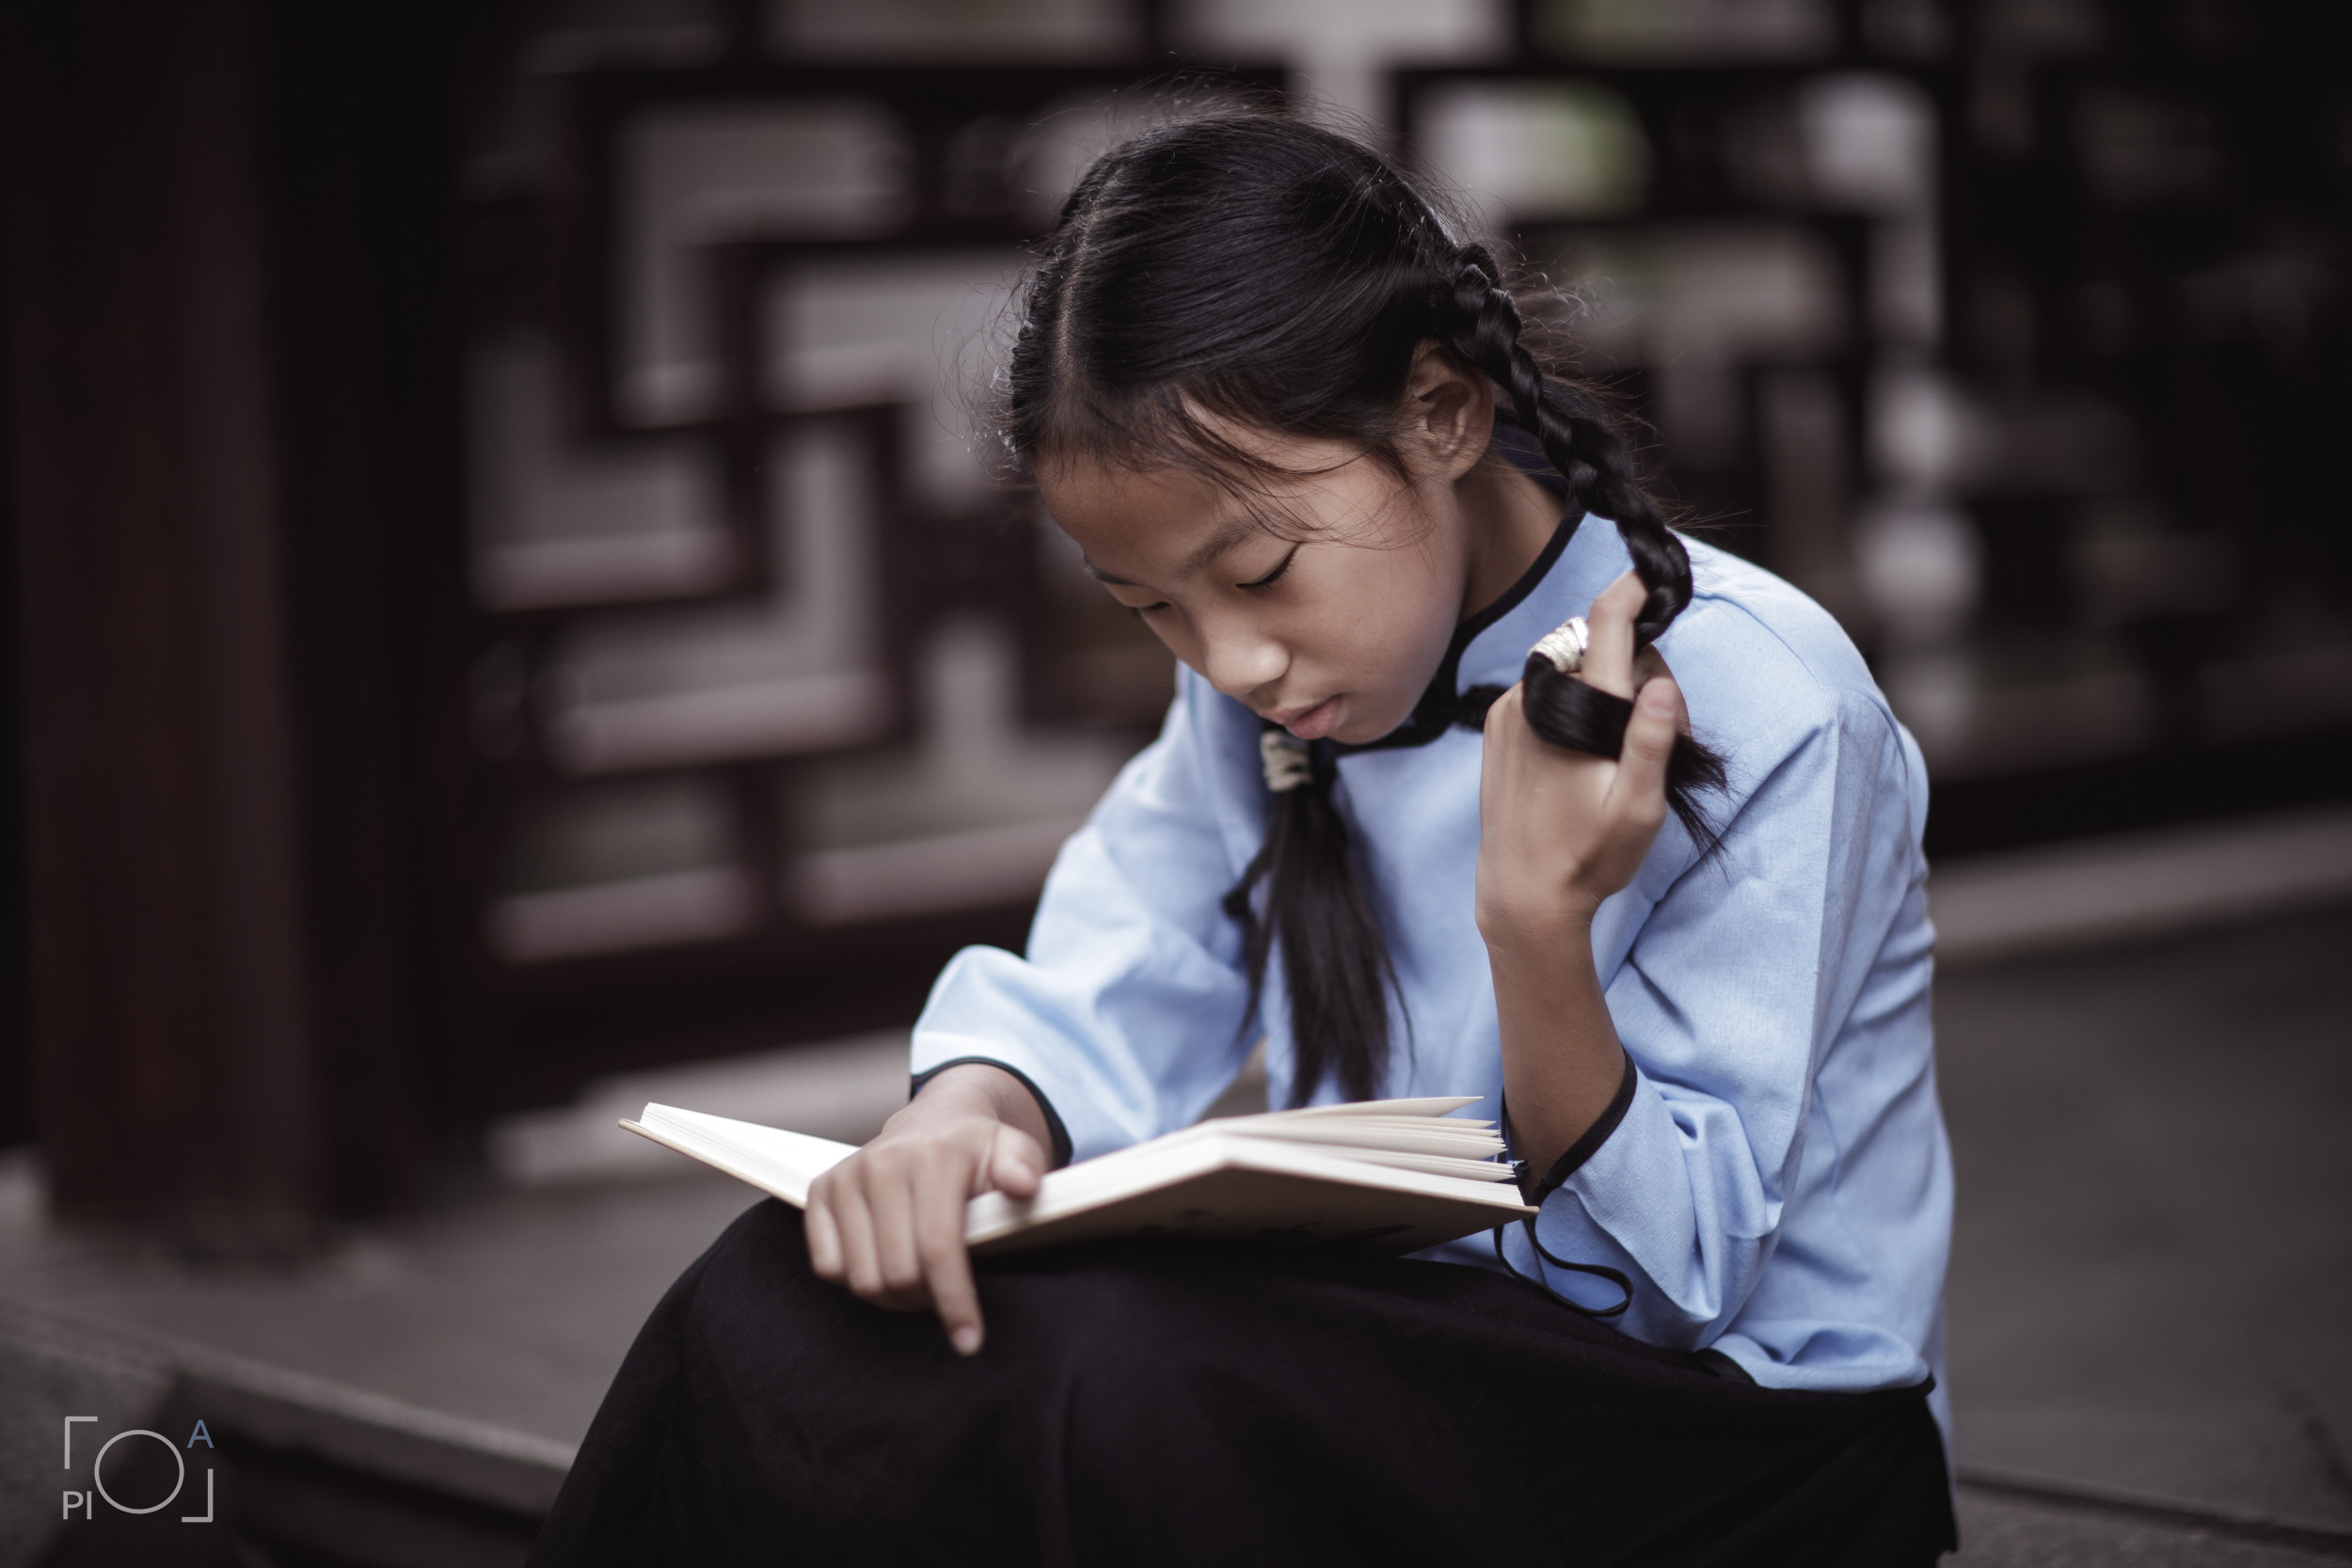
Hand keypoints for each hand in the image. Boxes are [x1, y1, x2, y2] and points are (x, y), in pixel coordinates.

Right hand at [804, 1066, 1046, 1354]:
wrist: (934, 1122)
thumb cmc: (977, 1151)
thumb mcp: (1015, 1150)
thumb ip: (1024, 1166)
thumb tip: (1022, 1185)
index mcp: (934, 1156)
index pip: (938, 1249)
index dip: (954, 1302)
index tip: (969, 1341)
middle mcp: (882, 1164)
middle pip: (898, 1273)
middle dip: (927, 1301)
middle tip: (947, 1300)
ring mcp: (846, 1177)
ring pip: (862, 1278)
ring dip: (894, 1299)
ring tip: (922, 1286)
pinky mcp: (820, 1192)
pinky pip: (828, 1267)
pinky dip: (858, 1281)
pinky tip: (887, 1266)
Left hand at [1475, 570, 1685, 943]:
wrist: (1521, 896)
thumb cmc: (1588, 859)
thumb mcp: (1638, 809)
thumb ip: (1653, 741)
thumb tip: (1663, 683)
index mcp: (1577, 710)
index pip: (1606, 622)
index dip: (1632, 589)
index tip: (1649, 574)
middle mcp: (1536, 698)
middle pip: (1601, 646)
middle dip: (1638, 672)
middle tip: (1659, 736)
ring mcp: (1511, 708)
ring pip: (1574, 664)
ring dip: (1605, 686)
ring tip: (1617, 752)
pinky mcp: (1497, 722)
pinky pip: (1548, 686)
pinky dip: (1574, 699)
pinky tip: (1584, 751)